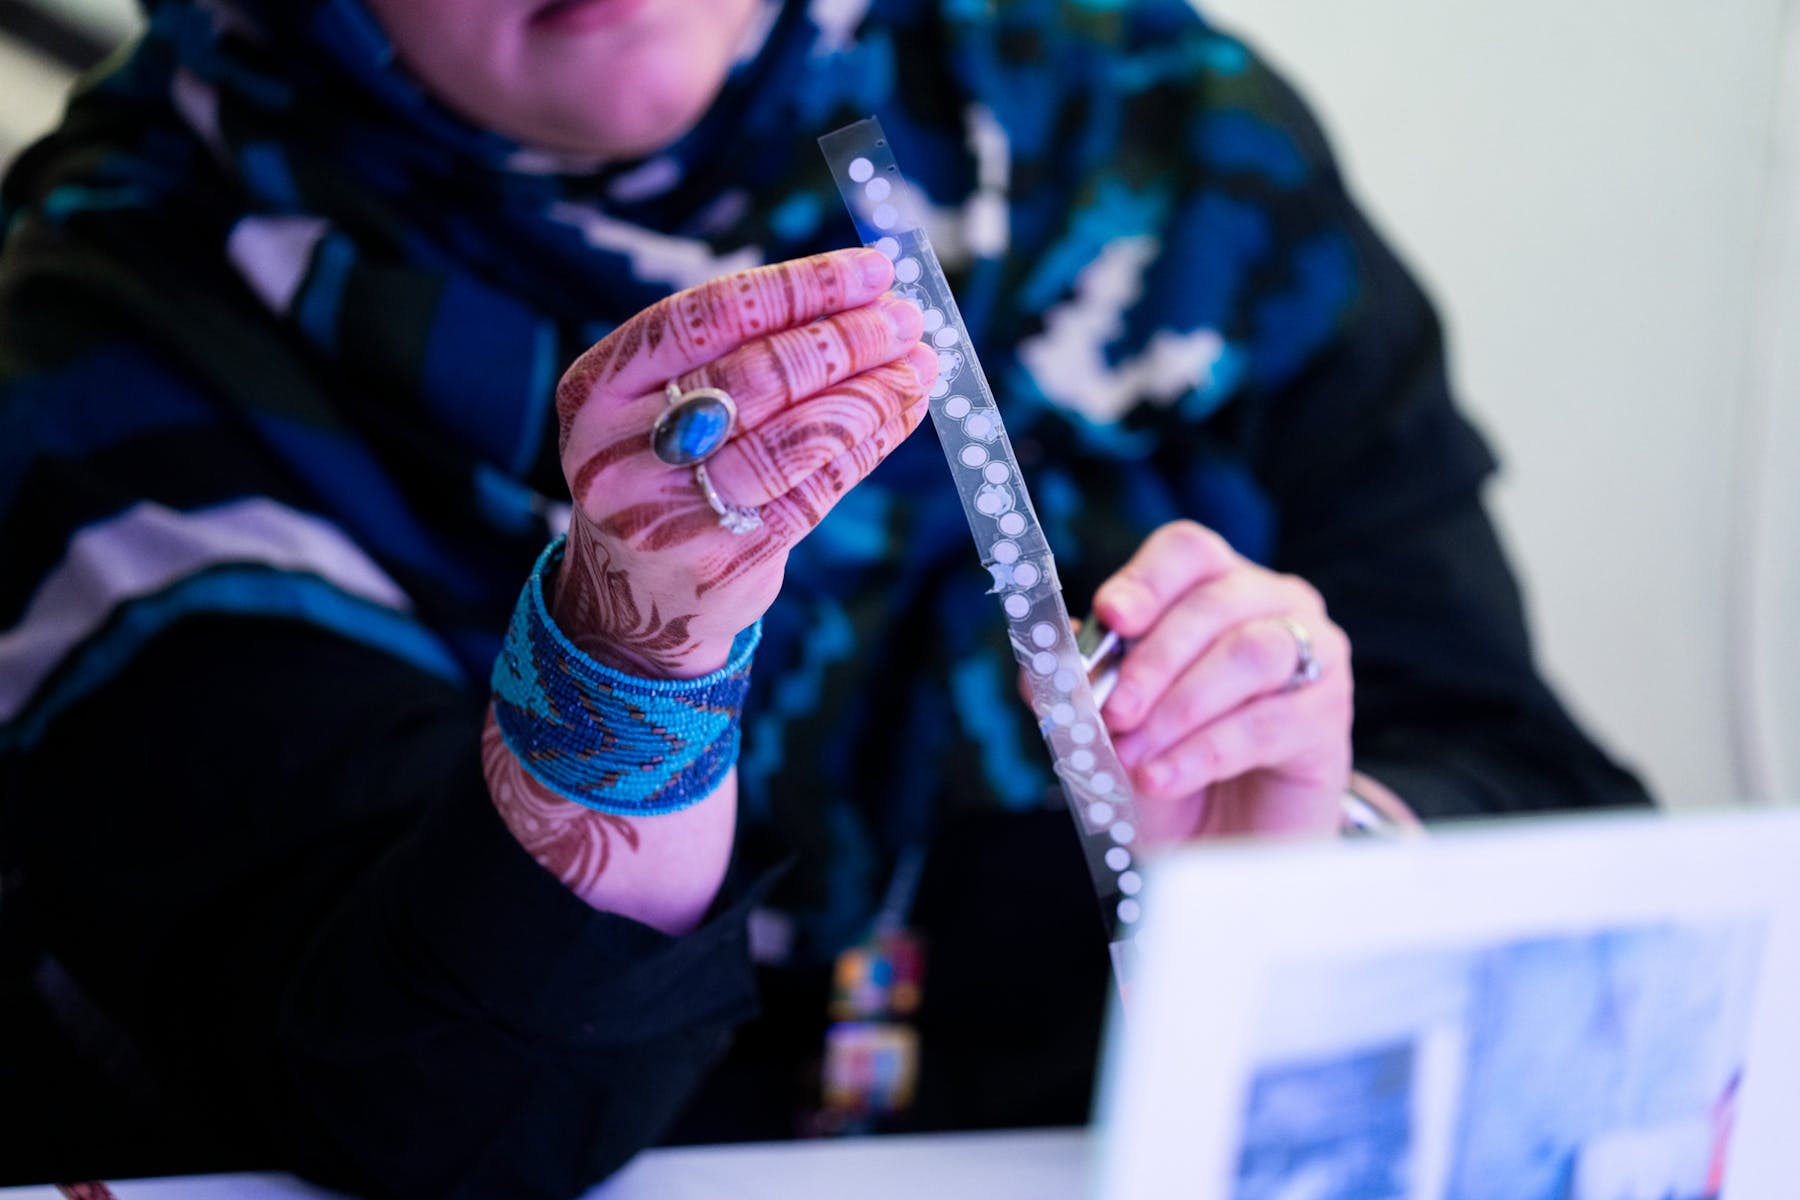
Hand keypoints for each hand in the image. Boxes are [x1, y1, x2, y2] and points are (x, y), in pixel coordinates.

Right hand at [551, 248, 936, 676]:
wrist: (627, 608)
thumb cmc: (661, 477)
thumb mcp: (654, 408)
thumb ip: (728, 354)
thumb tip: (858, 297)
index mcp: (598, 387)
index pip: (711, 314)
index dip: (802, 285)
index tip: (872, 269)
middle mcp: (624, 448)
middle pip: (759, 373)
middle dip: (848, 337)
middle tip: (906, 318)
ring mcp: (671, 511)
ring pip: (795, 436)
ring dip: (871, 392)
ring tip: (918, 365)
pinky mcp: (725, 560)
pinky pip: (817, 489)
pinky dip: (869, 444)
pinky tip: (900, 414)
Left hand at [1093, 521, 1351, 842]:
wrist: (1222, 848)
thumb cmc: (1167, 768)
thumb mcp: (1104, 730)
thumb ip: (1071, 691)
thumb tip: (1037, 666)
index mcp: (1214, 585)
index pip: (1186, 551)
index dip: (1146, 579)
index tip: (1110, 618)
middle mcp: (1272, 604)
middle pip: (1215, 601)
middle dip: (1152, 661)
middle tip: (1111, 713)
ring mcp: (1312, 655)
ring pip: (1250, 653)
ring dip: (1180, 707)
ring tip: (1134, 755)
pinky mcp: (1329, 717)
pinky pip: (1267, 721)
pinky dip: (1204, 752)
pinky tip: (1162, 779)